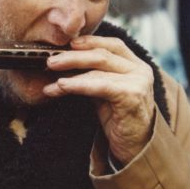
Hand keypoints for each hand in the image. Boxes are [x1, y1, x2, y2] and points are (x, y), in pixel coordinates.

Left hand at [42, 35, 154, 164]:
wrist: (135, 147)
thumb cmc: (118, 119)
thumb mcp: (104, 92)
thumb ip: (92, 76)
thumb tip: (63, 64)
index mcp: (135, 65)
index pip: (112, 45)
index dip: (89, 41)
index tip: (66, 43)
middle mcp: (139, 70)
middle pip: (102, 54)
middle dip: (73, 56)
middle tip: (50, 61)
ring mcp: (138, 82)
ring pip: (99, 68)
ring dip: (70, 71)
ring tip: (50, 77)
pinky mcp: (131, 96)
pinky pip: (100, 85)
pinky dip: (78, 84)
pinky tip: (62, 86)